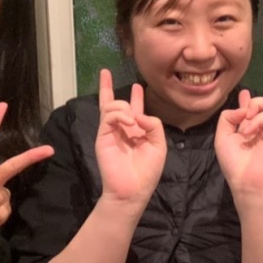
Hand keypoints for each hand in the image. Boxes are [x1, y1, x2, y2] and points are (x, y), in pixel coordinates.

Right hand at [96, 69, 165, 204]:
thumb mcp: (159, 145)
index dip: (135, 97)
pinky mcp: (102, 135)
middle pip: (113, 103)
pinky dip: (119, 113)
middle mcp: (122, 129)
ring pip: (111, 106)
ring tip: (132, 119)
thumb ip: (154, 125)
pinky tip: (128, 122)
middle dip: (109, 87)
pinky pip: (108, 115)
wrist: (132, 189)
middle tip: (105, 73)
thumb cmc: (147, 171)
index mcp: (137, 132)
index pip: (134, 109)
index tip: (136, 86)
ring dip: (123, 106)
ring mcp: (110, 131)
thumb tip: (138, 114)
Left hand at [215, 68, 262, 195]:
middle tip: (243, 114)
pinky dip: (254, 120)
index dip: (258, 95)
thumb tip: (243, 105)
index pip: (259, 107)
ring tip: (244, 126)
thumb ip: (229, 116)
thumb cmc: (233, 161)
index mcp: (250, 126)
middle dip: (260, 97)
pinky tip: (248, 132)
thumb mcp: (222, 135)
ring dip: (251, 110)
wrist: (246, 179)